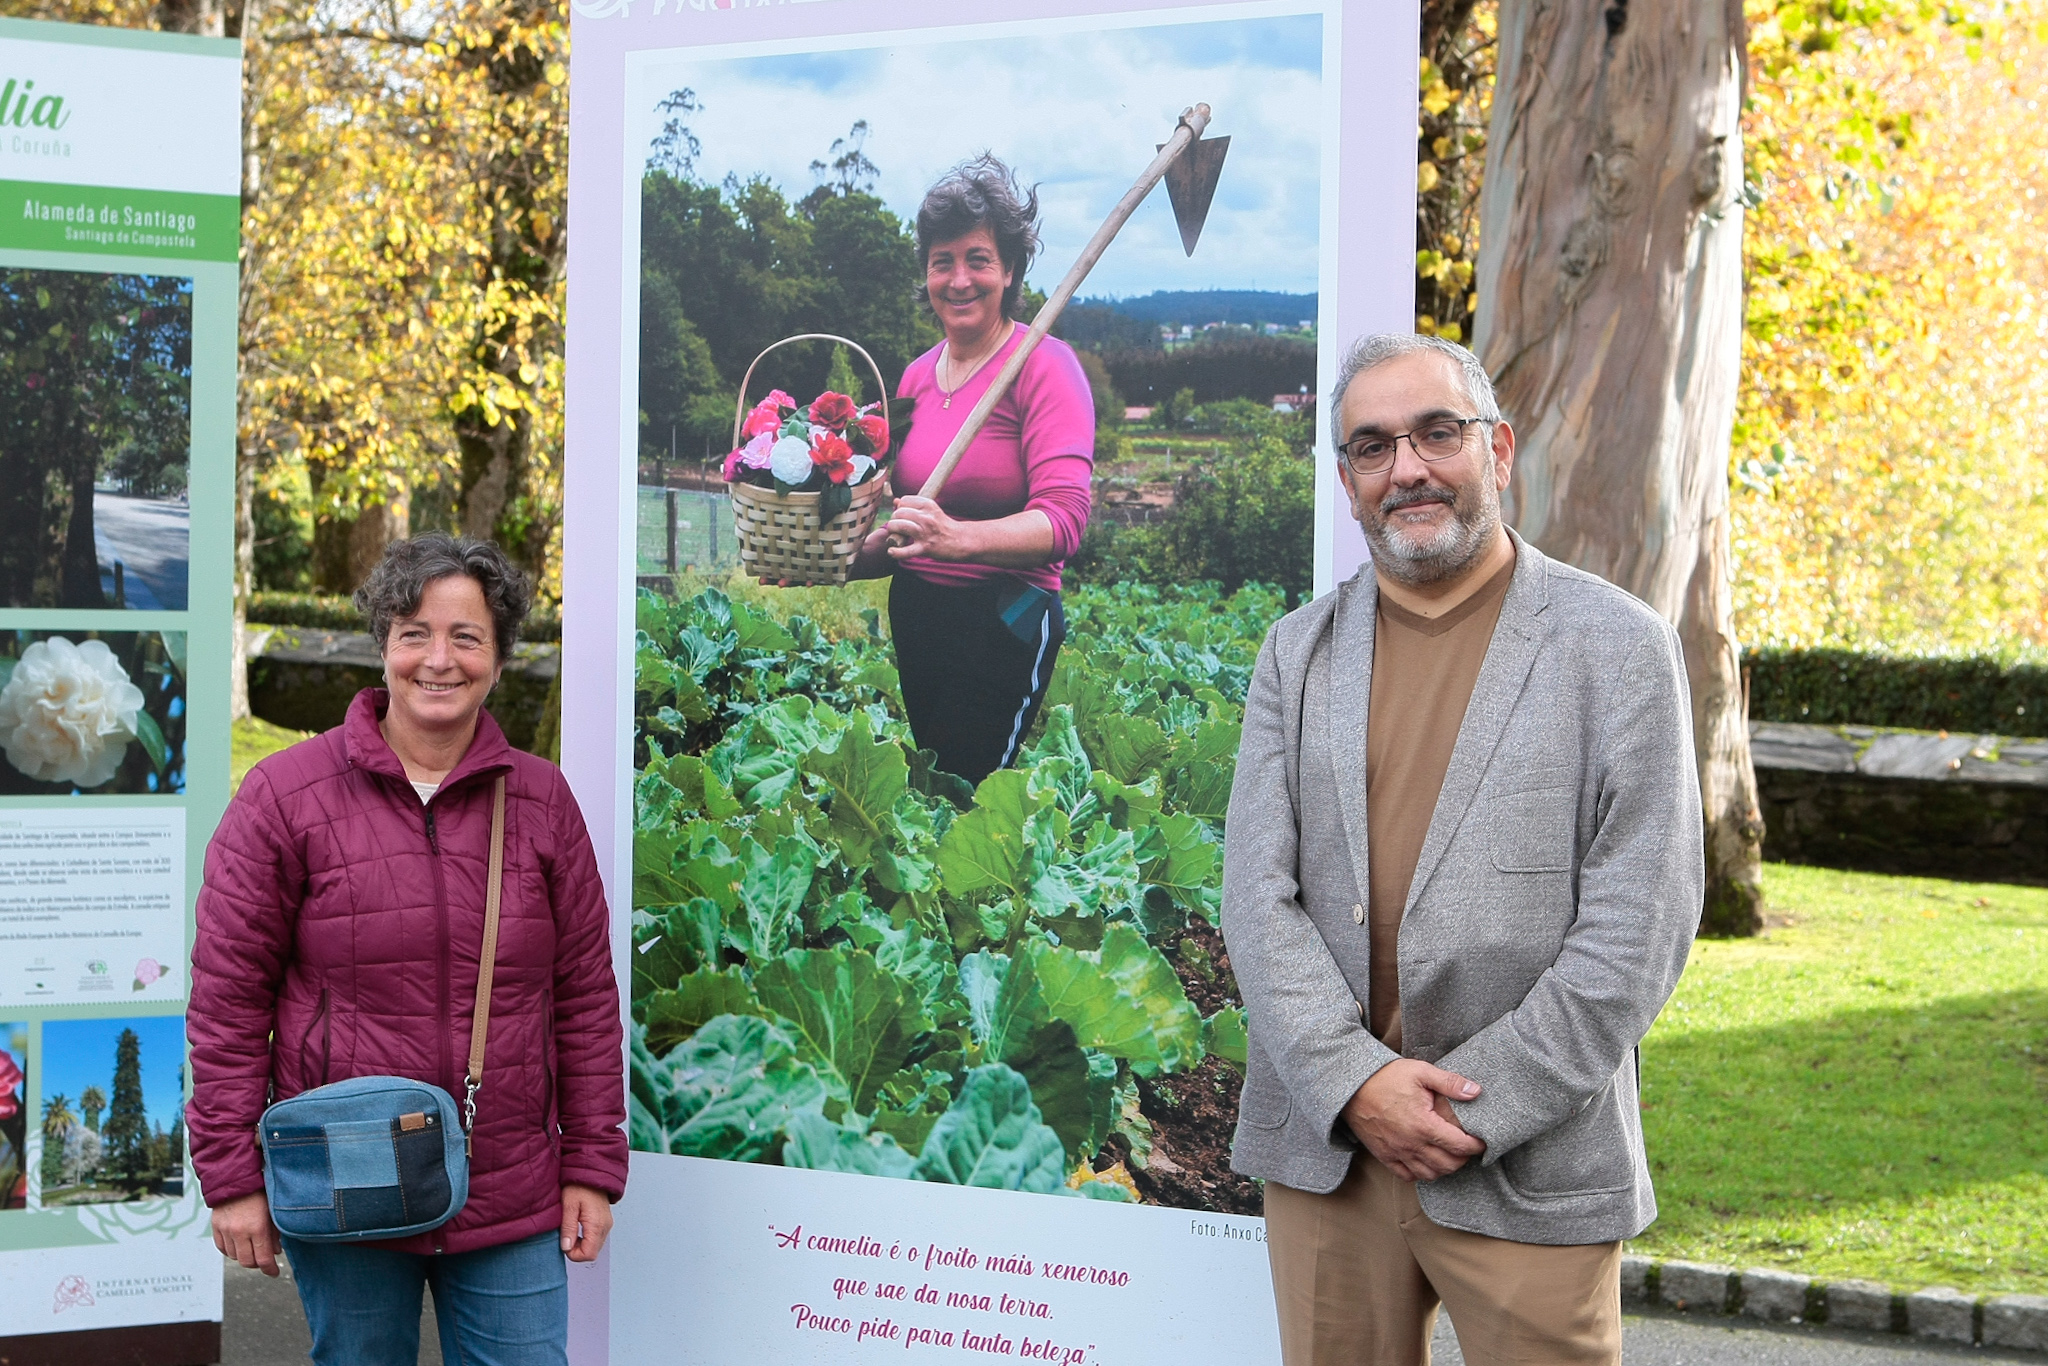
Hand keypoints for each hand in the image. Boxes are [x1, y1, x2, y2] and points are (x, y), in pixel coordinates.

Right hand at [212, 1190, 281, 1275]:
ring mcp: (226, 1230)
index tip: (274, 1272)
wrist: (236, 1178)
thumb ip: (274, 1234)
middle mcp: (240, 1232)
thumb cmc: (259, 1192)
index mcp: (257, 1227)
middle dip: (257, 1264)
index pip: (263, 1259)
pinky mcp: (216, 1227)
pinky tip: (239, 1245)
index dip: (270, 1269)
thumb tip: (275, 1252)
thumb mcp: (273, 1212)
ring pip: (234, 1256)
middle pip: (247, 1262)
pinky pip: (222, 1248)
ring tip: (252, 1248)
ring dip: (244, 1256)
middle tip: (263, 1260)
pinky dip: (231, 1250)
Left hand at [560, 1182, 612, 1262]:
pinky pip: (596, 1238)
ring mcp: (607, 1224)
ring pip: (595, 1246)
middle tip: (566, 1237)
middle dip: (577, 1250)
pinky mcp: (605, 1221)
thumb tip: (566, 1247)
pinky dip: (586, 1238)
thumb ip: (568, 1228)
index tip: (564, 1244)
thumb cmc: (579, 1185)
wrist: (592, 1171)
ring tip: (571, 1230)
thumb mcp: (568, 1206)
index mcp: (596, 1224)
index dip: (574, 1254)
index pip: (589, 1254)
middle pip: (592, 1253)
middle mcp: (605, 1226)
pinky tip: (578, 1227)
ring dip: (581, 1245)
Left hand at [882, 495, 977, 562]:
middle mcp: (926, 517)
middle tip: (899, 528)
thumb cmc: (943, 526)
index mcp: (928, 504)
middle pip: (899, 513)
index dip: (901, 508)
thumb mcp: (932, 510)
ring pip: (899, 526)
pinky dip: (896, 552)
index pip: (904, 500)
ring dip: (893, 532)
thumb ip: (913, 505)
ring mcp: (925, 532)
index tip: (904, 516)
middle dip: (895, 520)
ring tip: (896, 537)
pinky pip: (905, 551)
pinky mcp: (925, 548)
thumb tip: (895, 501)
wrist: (961, 541)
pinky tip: (892, 551)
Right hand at [1340, 1059, 1485, 1182]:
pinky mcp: (1384, 1156)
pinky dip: (1421, 1173)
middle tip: (1466, 1147)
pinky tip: (1425, 1161)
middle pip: (1448, 1164)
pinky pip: (1408, 1176)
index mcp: (1423, 1124)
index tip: (1481, 1141)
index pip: (1460, 1146)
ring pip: (1430, 1175)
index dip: (1476, 1146)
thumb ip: (1450, 1083)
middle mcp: (1411, 1144)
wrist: (1351, 1086)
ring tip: (1448, 1154)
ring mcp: (1397, 1153)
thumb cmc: (1386, 1077)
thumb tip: (1476, 1091)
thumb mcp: (1421, 1072)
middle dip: (1463, 1158)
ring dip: (1444, 1168)